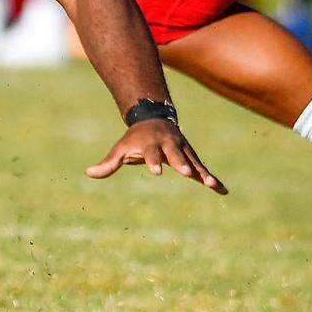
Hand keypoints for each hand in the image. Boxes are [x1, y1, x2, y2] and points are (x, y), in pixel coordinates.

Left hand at [87, 119, 226, 193]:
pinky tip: (223, 191)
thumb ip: (108, 163)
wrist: (153, 119)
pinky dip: (212, 179)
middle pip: (175, 154)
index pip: (151, 154)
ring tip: (211, 185)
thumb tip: (89, 173)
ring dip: (202, 172)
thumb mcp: (121, 149)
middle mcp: (169, 145)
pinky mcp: (192, 158)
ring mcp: (182, 150)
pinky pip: (203, 169)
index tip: (156, 172)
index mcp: (150, 144)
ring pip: (193, 161)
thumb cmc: (135, 139)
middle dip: (181, 162)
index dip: (153, 162)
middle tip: (186, 173)